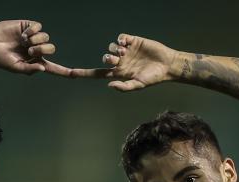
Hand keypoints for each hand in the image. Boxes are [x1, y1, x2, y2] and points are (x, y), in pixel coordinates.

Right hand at [0, 20, 65, 74]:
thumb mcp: (14, 68)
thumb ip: (28, 69)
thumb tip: (43, 69)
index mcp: (35, 63)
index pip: (54, 68)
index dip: (65, 72)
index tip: (76, 75)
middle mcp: (37, 50)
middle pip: (51, 49)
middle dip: (40, 50)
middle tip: (28, 51)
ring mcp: (34, 38)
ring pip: (46, 37)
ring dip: (36, 40)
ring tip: (23, 42)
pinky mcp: (29, 27)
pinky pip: (39, 27)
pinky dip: (32, 30)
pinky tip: (23, 33)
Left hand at [56, 34, 177, 90]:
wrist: (167, 65)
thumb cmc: (153, 78)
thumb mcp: (139, 85)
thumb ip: (124, 87)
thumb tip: (109, 85)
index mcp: (119, 74)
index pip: (98, 74)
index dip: (85, 73)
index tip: (71, 73)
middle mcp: (120, 62)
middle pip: (105, 59)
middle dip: (108, 58)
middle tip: (117, 59)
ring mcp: (126, 51)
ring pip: (112, 47)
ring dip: (116, 49)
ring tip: (126, 52)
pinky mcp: (133, 41)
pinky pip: (121, 37)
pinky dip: (121, 39)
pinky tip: (126, 43)